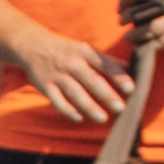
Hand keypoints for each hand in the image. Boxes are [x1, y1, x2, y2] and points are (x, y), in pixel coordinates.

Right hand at [15, 27, 129, 128]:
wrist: (31, 44)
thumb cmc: (66, 50)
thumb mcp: (85, 50)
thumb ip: (107, 61)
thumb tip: (131, 70)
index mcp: (85, 52)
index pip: (105, 65)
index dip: (118, 76)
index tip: (131, 88)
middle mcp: (72, 62)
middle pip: (91, 79)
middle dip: (106, 94)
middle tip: (121, 107)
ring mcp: (58, 75)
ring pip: (75, 92)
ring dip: (89, 106)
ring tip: (103, 118)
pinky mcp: (45, 85)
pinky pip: (57, 100)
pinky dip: (67, 110)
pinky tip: (79, 119)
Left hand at [120, 0, 163, 50]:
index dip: (125, 2)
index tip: (119, 9)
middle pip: (144, 11)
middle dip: (128, 18)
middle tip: (121, 22)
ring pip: (153, 29)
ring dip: (137, 34)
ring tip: (129, 36)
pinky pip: (163, 41)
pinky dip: (150, 44)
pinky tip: (143, 44)